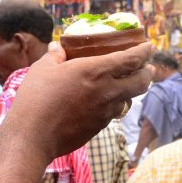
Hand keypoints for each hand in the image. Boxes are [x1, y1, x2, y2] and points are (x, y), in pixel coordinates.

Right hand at [0, 42, 152, 163]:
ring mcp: (105, 112)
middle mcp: (107, 91)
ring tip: (126, 85)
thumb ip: (54, 56)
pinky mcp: (98, 127)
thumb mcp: (41, 69)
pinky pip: (114, 114)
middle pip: (142, 82)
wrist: (33, 136)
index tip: (148, 46)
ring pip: (130, 100)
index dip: (144, 51)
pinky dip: (114, 105)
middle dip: (147, 72)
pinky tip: (103, 104)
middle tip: (146, 67)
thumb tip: (57, 47)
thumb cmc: (35, 98)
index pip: (131, 59)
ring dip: (131, 91)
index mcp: (95, 71)